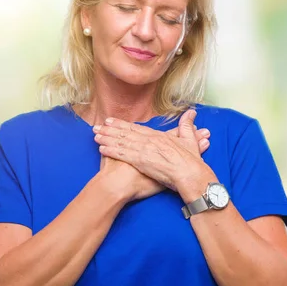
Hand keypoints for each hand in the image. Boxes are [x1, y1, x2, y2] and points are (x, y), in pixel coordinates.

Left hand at [93, 110, 210, 192]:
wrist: (190, 173)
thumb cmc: (191, 160)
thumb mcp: (190, 140)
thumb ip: (187, 126)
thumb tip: (191, 112)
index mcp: (158, 136)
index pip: (136, 128)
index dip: (123, 124)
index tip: (112, 121)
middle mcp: (148, 140)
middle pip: (125, 133)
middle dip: (110, 129)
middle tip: (97, 126)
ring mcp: (143, 150)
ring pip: (121, 142)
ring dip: (107, 138)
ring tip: (95, 135)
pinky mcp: (140, 160)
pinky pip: (122, 154)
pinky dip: (111, 150)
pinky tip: (101, 148)